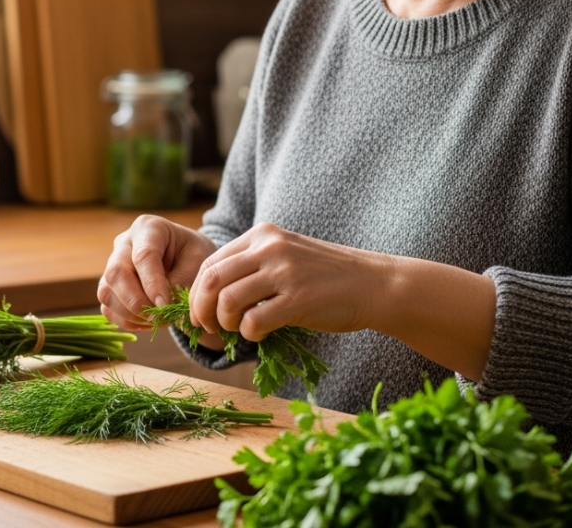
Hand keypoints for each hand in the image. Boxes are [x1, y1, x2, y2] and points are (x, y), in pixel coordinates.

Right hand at [97, 215, 215, 330]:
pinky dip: (127, 321)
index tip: (166, 304)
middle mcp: (124, 244)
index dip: (152, 283)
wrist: (187, 259)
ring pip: (106, 293)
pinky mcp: (110, 286)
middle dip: (136, 301)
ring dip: (130, 314)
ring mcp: (113, 265)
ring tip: (158, 320)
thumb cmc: (193, 255)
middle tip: (159, 316)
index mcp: (148, 228)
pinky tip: (148, 321)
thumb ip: (181, 280)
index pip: (143, 256)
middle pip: (116, 273)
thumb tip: (160, 305)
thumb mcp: (199, 260)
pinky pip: (108, 308)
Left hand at [188, 223, 394, 339]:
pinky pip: (254, 321)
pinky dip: (249, 334)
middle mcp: (270, 248)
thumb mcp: (286, 255)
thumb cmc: (327, 276)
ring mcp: (285, 272)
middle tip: (207, 328)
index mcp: (263, 235)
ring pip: (227, 300)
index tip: (199, 314)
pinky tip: (260, 335)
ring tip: (237, 330)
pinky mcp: (299, 299)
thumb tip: (209, 296)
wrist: (375, 284)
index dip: (196, 293)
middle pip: (211, 279)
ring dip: (224, 323)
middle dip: (200, 309)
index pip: (210, 262)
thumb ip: (252, 265)